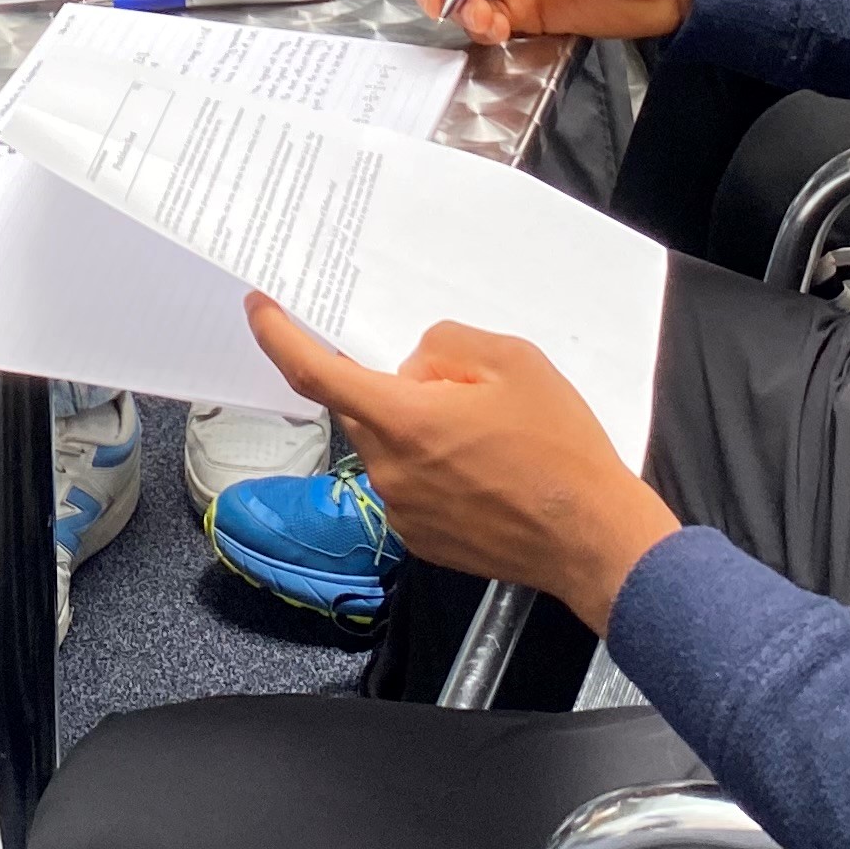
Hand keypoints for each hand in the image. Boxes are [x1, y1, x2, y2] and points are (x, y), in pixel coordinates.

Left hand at [245, 300, 679, 632]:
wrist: (592, 538)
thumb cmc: (560, 450)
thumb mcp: (514, 361)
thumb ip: (447, 346)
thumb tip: (414, 366)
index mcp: (403, 420)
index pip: (314, 372)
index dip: (277, 336)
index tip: (258, 309)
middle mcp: (389, 469)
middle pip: (363, 406)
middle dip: (395, 385)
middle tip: (457, 384)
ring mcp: (402, 510)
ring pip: (389, 445)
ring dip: (419, 428)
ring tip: (490, 436)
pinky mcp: (420, 539)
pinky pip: (409, 483)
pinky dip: (433, 466)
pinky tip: (485, 471)